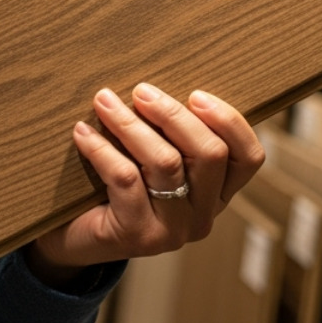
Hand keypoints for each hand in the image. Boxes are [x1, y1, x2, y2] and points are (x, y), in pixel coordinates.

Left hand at [27, 85, 264, 281]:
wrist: (73, 238)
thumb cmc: (114, 186)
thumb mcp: (150, 158)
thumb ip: (169, 133)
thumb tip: (157, 84)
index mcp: (217, 193)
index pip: (248, 157)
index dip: (230, 122)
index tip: (196, 94)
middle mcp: (204, 215)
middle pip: (210, 154)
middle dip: (174, 114)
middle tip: (141, 91)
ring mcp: (174, 230)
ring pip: (166, 163)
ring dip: (131, 124)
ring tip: (103, 101)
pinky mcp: (138, 236)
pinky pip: (126, 179)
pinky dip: (102, 148)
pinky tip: (82, 132)